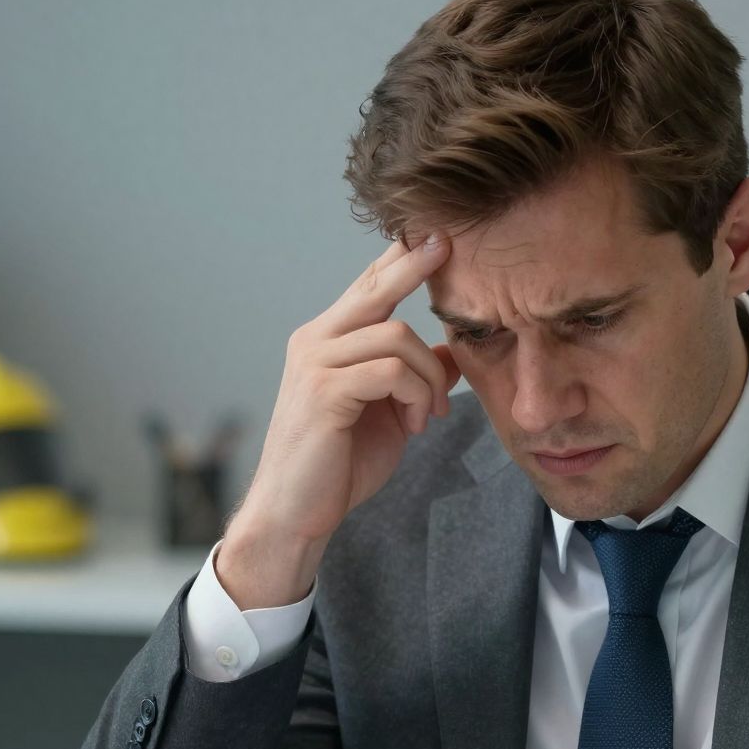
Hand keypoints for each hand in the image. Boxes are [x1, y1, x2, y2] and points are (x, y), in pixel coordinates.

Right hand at [216, 234, 459, 607]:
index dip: (401, 259)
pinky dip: (415, 394)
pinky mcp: (324, 391)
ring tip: (430, 415)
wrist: (297, 514)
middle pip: (374, 288)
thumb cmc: (339, 465)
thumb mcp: (389, 414)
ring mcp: (315, 364)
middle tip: (448, 243)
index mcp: (328, 341)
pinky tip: (416, 424)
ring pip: (394, 336)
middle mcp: (315, 341)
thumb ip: (413, 378)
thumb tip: (451, 352)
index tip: (436, 234)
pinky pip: (388, 370)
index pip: (368, 287)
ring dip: (427, 377)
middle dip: (414, 264)